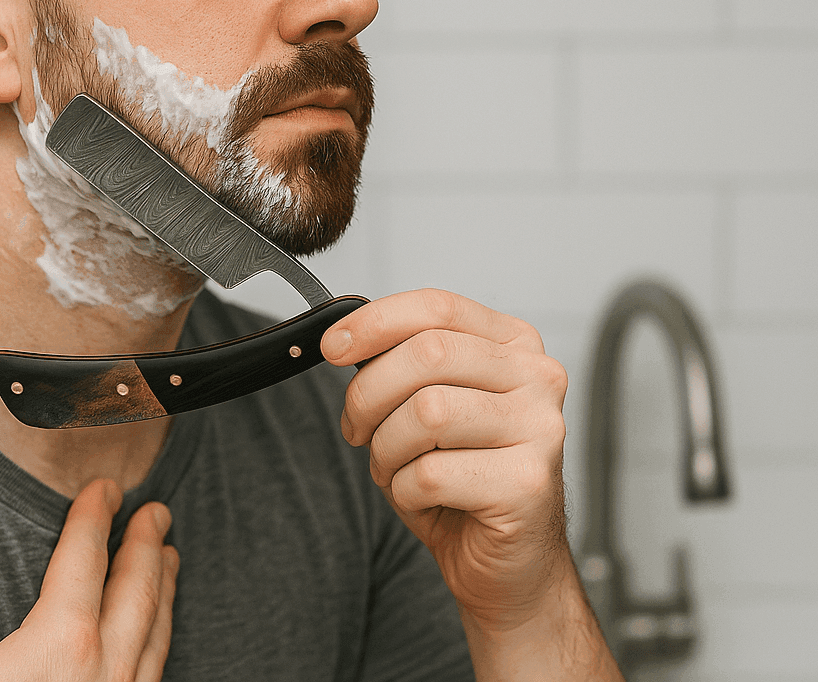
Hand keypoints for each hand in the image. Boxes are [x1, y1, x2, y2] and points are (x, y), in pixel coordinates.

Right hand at [0, 479, 178, 681]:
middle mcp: (105, 670)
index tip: (104, 487)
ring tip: (170, 557)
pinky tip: (155, 636)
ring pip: (156, 632)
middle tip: (156, 512)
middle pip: (138, 589)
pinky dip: (160, 637)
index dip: (95, 516)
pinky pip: (154, 672)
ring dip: (163, 588)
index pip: (86, 557)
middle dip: (147, 544)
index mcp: (61, 643)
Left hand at [322, 289, 569, 631]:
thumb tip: (345, 340)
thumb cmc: (464, 478)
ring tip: (395, 467)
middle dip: (369, 393)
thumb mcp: (430, 403)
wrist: (511, 566)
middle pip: (428, 354)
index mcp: (514, 344)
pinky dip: (404, 491)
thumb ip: (403, 363)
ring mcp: (541, 428)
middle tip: (355, 427)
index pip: (437, 307)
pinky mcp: (528, 483)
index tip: (333, 345)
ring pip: (426, 412)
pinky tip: (423, 499)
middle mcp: (537, 377)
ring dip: (387, 448)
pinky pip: (431, 473)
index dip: (375, 321)